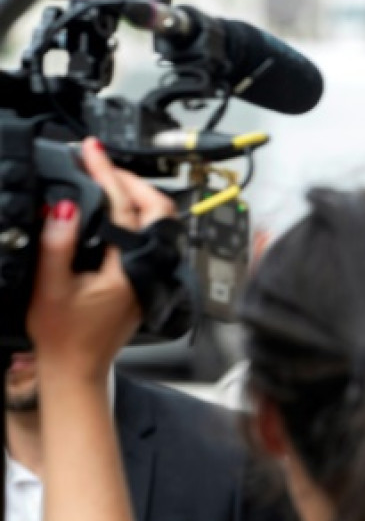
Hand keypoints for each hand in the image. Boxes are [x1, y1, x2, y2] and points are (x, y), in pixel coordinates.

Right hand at [27, 139, 175, 379]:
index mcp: (130, 269)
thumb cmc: (64, 337)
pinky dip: (133, 217)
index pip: (124, 208)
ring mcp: (150, 275)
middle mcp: (148, 269)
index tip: (91, 152)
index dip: (106, 174)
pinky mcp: (144, 280)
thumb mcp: (50, 287)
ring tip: (104, 181)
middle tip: (101, 164)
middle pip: (158, 210)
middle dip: (132, 180)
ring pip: (157, 224)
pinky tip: (111, 212)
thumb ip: (58, 245)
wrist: (76, 369)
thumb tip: (65, 207)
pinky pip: (148, 238)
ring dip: (134, 198)